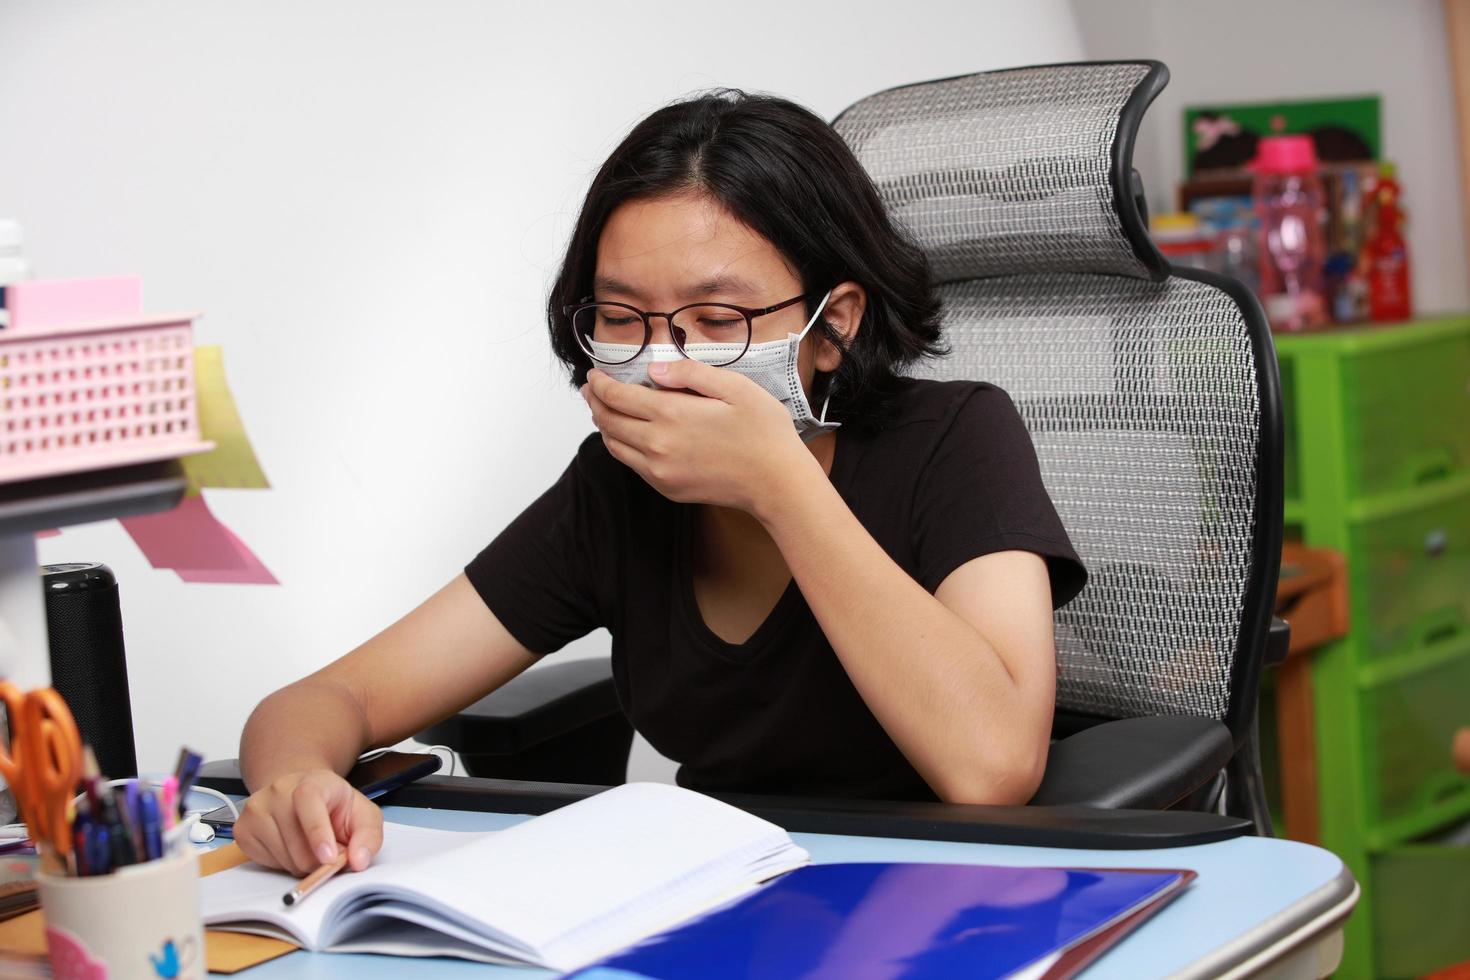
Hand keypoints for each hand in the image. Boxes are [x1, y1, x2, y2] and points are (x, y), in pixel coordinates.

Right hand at [234, 769, 382, 876]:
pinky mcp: (243, 829)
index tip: (329, 857)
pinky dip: (283, 864)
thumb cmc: (333, 806)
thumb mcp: (362, 814)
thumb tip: (359, 861)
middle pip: (297, 843)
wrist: (299, 793)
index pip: (308, 802)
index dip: (318, 833)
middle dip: (318, 860)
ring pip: (283, 858)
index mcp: (311, 782)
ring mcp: (256, 809)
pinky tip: (290, 847)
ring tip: (310, 847)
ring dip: (302, 864)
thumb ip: (369, 836)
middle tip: (329, 853)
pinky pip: (266, 863)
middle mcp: (278, 791)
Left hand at [582, 360, 815, 512]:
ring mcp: (660, 471)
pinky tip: (628, 435)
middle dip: (594, 402)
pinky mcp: (668, 488)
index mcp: (671, 414)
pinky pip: (632, 465)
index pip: (617, 396)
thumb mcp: (735, 387)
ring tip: (602, 410)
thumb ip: (690, 373)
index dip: (599, 384)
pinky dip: (621, 447)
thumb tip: (654, 369)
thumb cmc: (764, 432)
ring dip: (604, 425)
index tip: (594, 375)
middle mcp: (658, 445)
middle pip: (608, 421)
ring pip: (615, 445)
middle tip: (590, 390)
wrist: (776, 482)